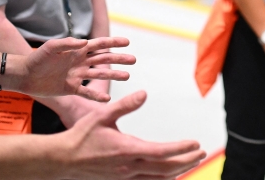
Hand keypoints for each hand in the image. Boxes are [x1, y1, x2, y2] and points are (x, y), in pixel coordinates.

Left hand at [22, 37, 134, 100]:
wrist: (24, 76)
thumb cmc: (37, 58)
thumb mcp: (51, 48)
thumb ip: (67, 44)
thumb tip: (85, 42)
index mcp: (77, 50)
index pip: (99, 45)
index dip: (113, 43)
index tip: (127, 42)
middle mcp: (80, 62)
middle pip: (103, 59)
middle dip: (119, 59)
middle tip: (133, 60)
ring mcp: (76, 75)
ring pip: (99, 75)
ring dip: (113, 75)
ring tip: (127, 76)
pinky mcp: (71, 88)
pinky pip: (87, 93)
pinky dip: (96, 96)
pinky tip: (107, 100)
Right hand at [59, 91, 204, 179]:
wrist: (62, 159)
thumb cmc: (81, 136)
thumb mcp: (102, 114)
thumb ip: (125, 105)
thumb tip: (144, 94)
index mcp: (127, 150)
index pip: (162, 152)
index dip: (181, 149)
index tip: (196, 144)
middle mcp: (129, 167)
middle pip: (166, 168)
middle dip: (186, 161)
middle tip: (201, 152)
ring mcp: (125, 177)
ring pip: (158, 178)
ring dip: (177, 171)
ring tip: (191, 162)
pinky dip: (162, 178)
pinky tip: (169, 173)